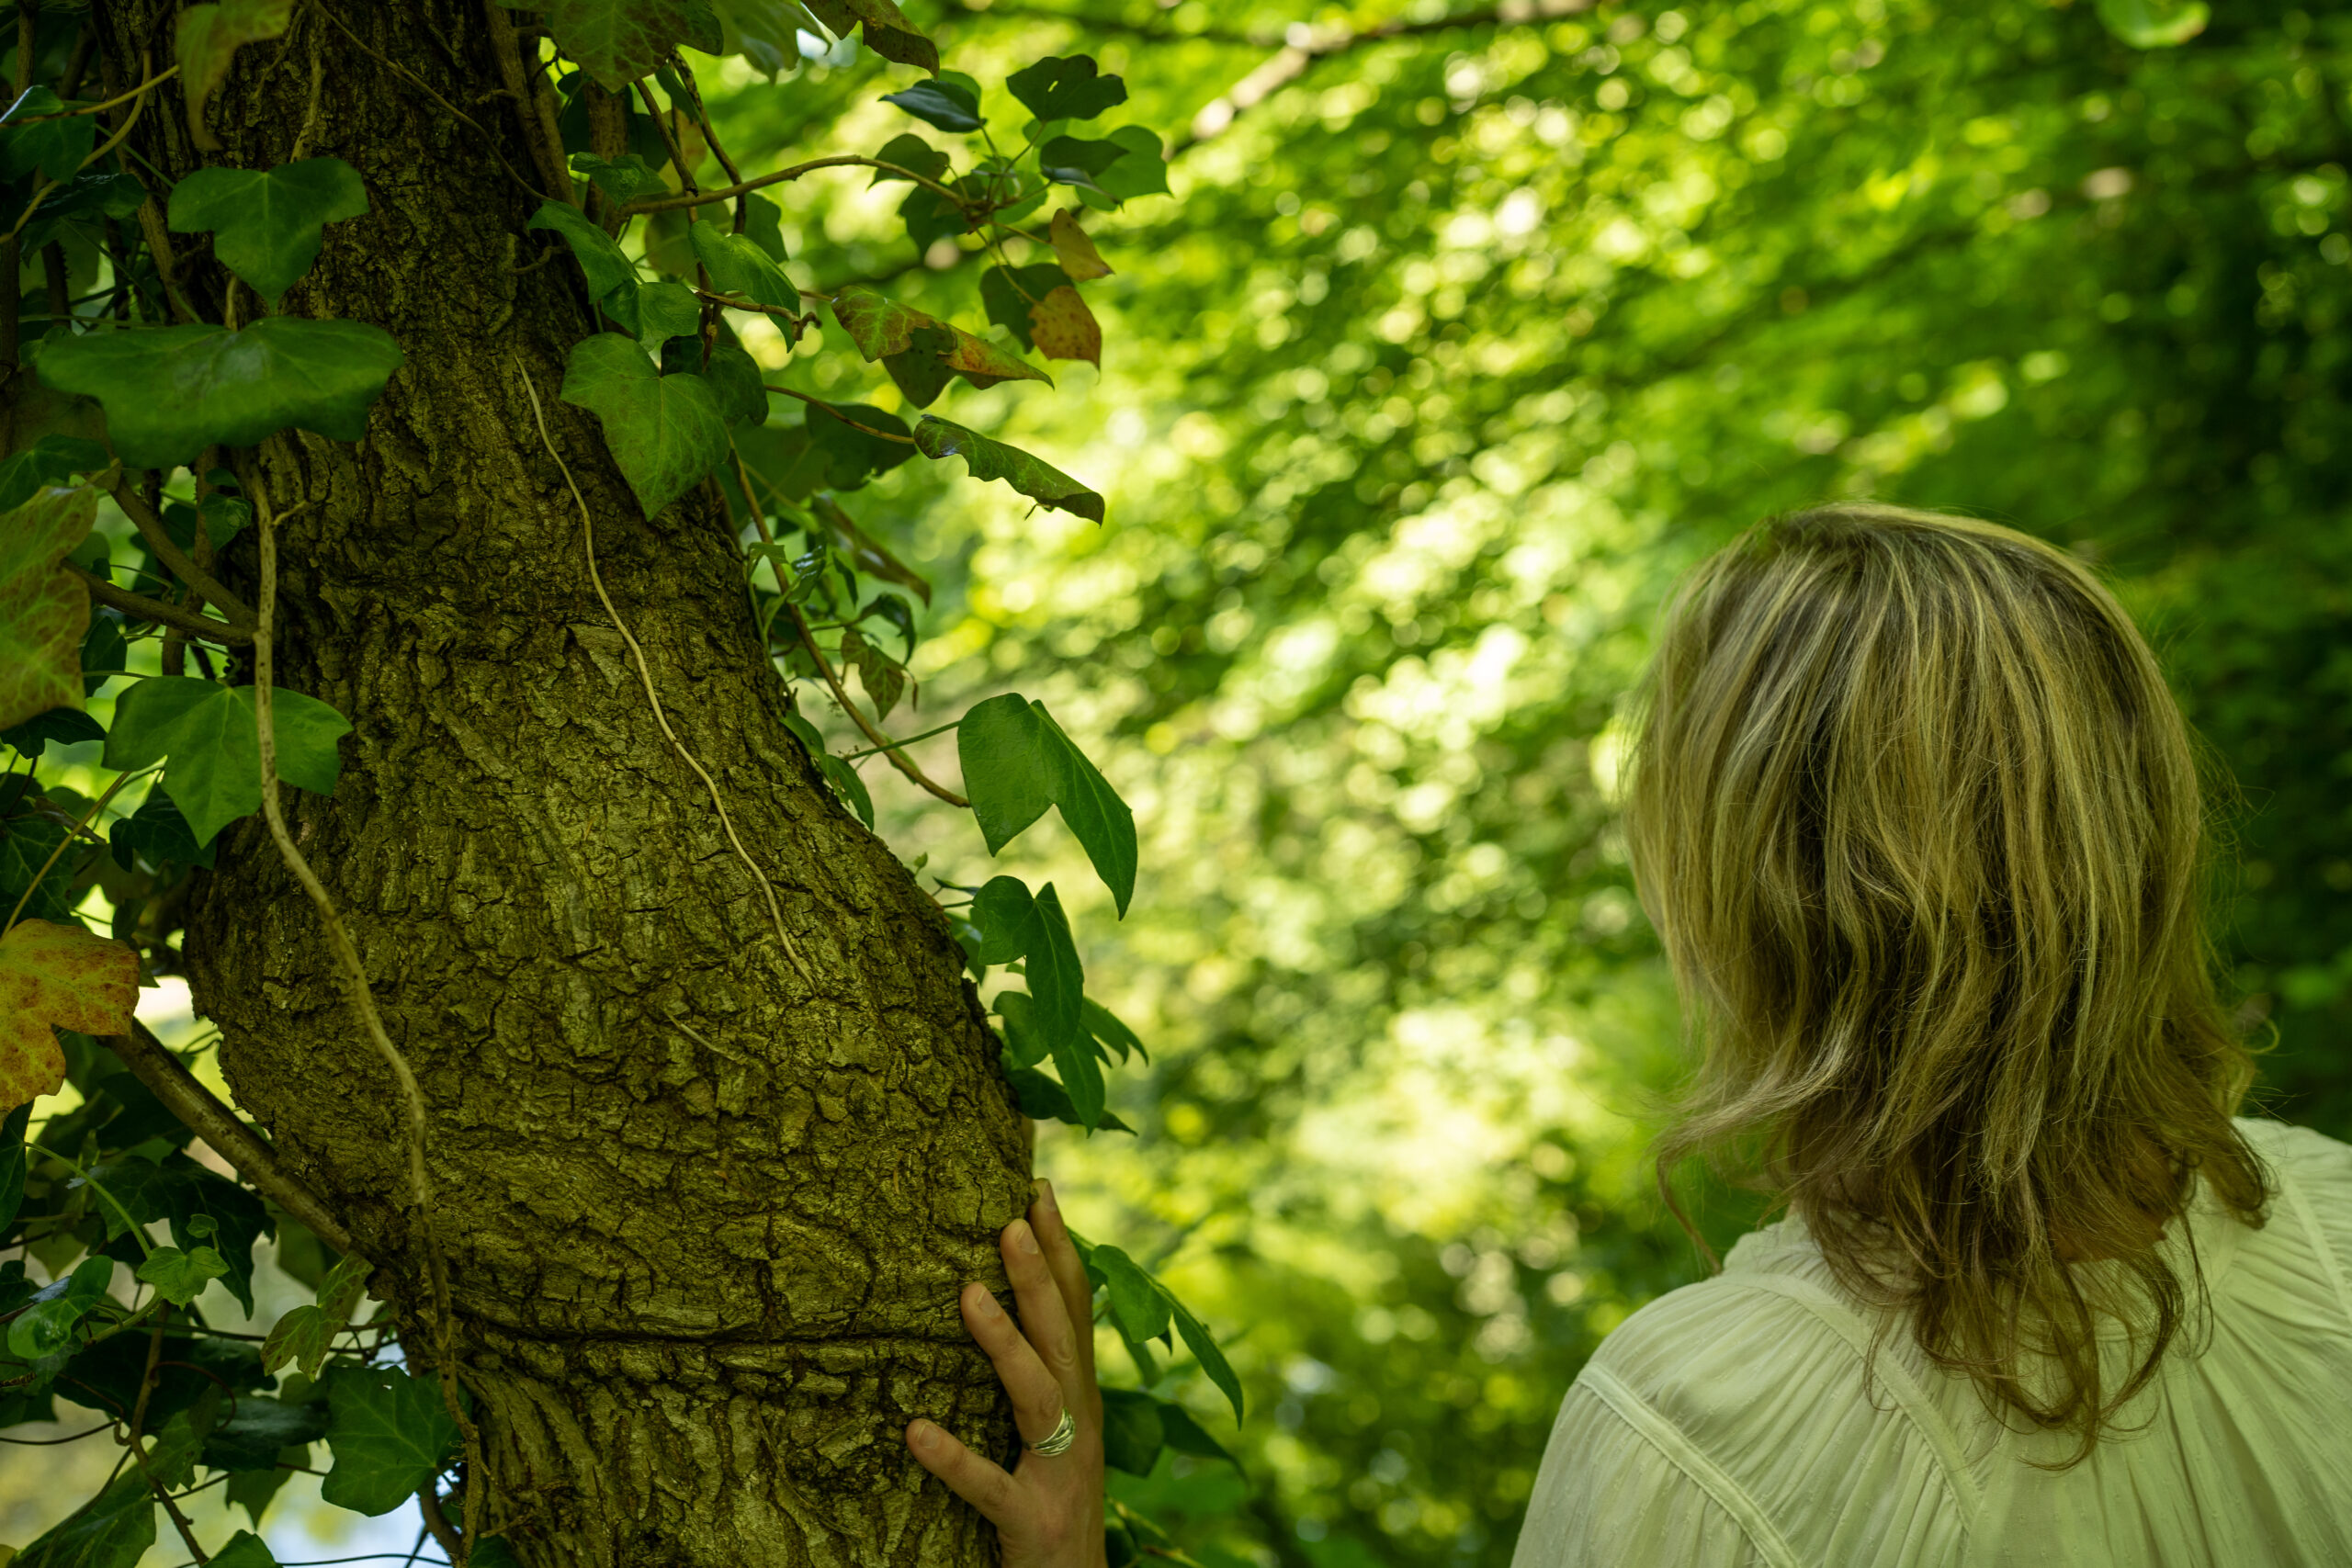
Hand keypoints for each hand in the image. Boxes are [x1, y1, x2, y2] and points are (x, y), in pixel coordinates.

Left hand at [907, 1179, 1106, 1567]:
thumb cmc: (1052, 1504)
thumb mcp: (1052, 1431)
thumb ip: (1032, 1372)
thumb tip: (986, 1298)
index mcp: (1080, 1397)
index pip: (1076, 1309)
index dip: (1062, 1248)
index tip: (1037, 1188)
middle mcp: (1080, 1423)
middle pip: (1063, 1336)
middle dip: (1041, 1273)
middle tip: (1009, 1216)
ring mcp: (1060, 1472)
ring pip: (1037, 1396)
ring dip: (1006, 1343)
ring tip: (967, 1295)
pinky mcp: (1033, 1521)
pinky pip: (990, 1486)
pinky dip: (954, 1457)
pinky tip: (914, 1431)